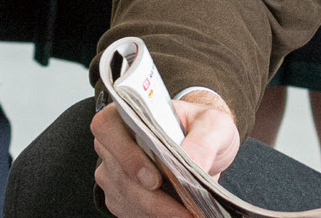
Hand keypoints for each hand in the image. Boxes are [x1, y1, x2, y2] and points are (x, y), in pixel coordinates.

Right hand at [92, 91, 239, 217]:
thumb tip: (192, 166)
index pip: (107, 127)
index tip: (154, 178)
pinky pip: (130, 212)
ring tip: (188, 215)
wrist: (206, 146)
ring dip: (157, 212)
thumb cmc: (202, 127)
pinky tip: (177, 215)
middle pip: (119, 174)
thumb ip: (202, 141)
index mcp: (128, 112)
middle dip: (153, 198)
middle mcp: (113, 142)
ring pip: (125, 198)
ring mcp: (113, 171)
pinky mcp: (121, 196)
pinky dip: (154, 217)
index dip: (125, 153)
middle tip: (184, 211)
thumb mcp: (212, 124)